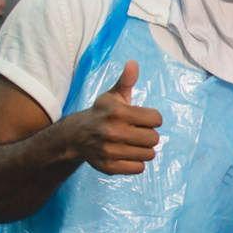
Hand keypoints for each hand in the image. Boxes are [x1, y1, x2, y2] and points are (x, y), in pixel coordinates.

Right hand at [65, 60, 162, 174]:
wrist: (76, 136)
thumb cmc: (102, 113)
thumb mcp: (113, 95)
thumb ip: (126, 80)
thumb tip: (133, 63)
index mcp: (117, 112)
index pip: (156, 119)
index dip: (152, 118)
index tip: (142, 118)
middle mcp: (113, 132)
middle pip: (154, 139)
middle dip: (148, 135)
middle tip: (137, 132)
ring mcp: (110, 151)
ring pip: (149, 155)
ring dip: (144, 149)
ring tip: (132, 143)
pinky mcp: (109, 167)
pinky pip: (139, 169)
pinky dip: (136, 163)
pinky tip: (126, 154)